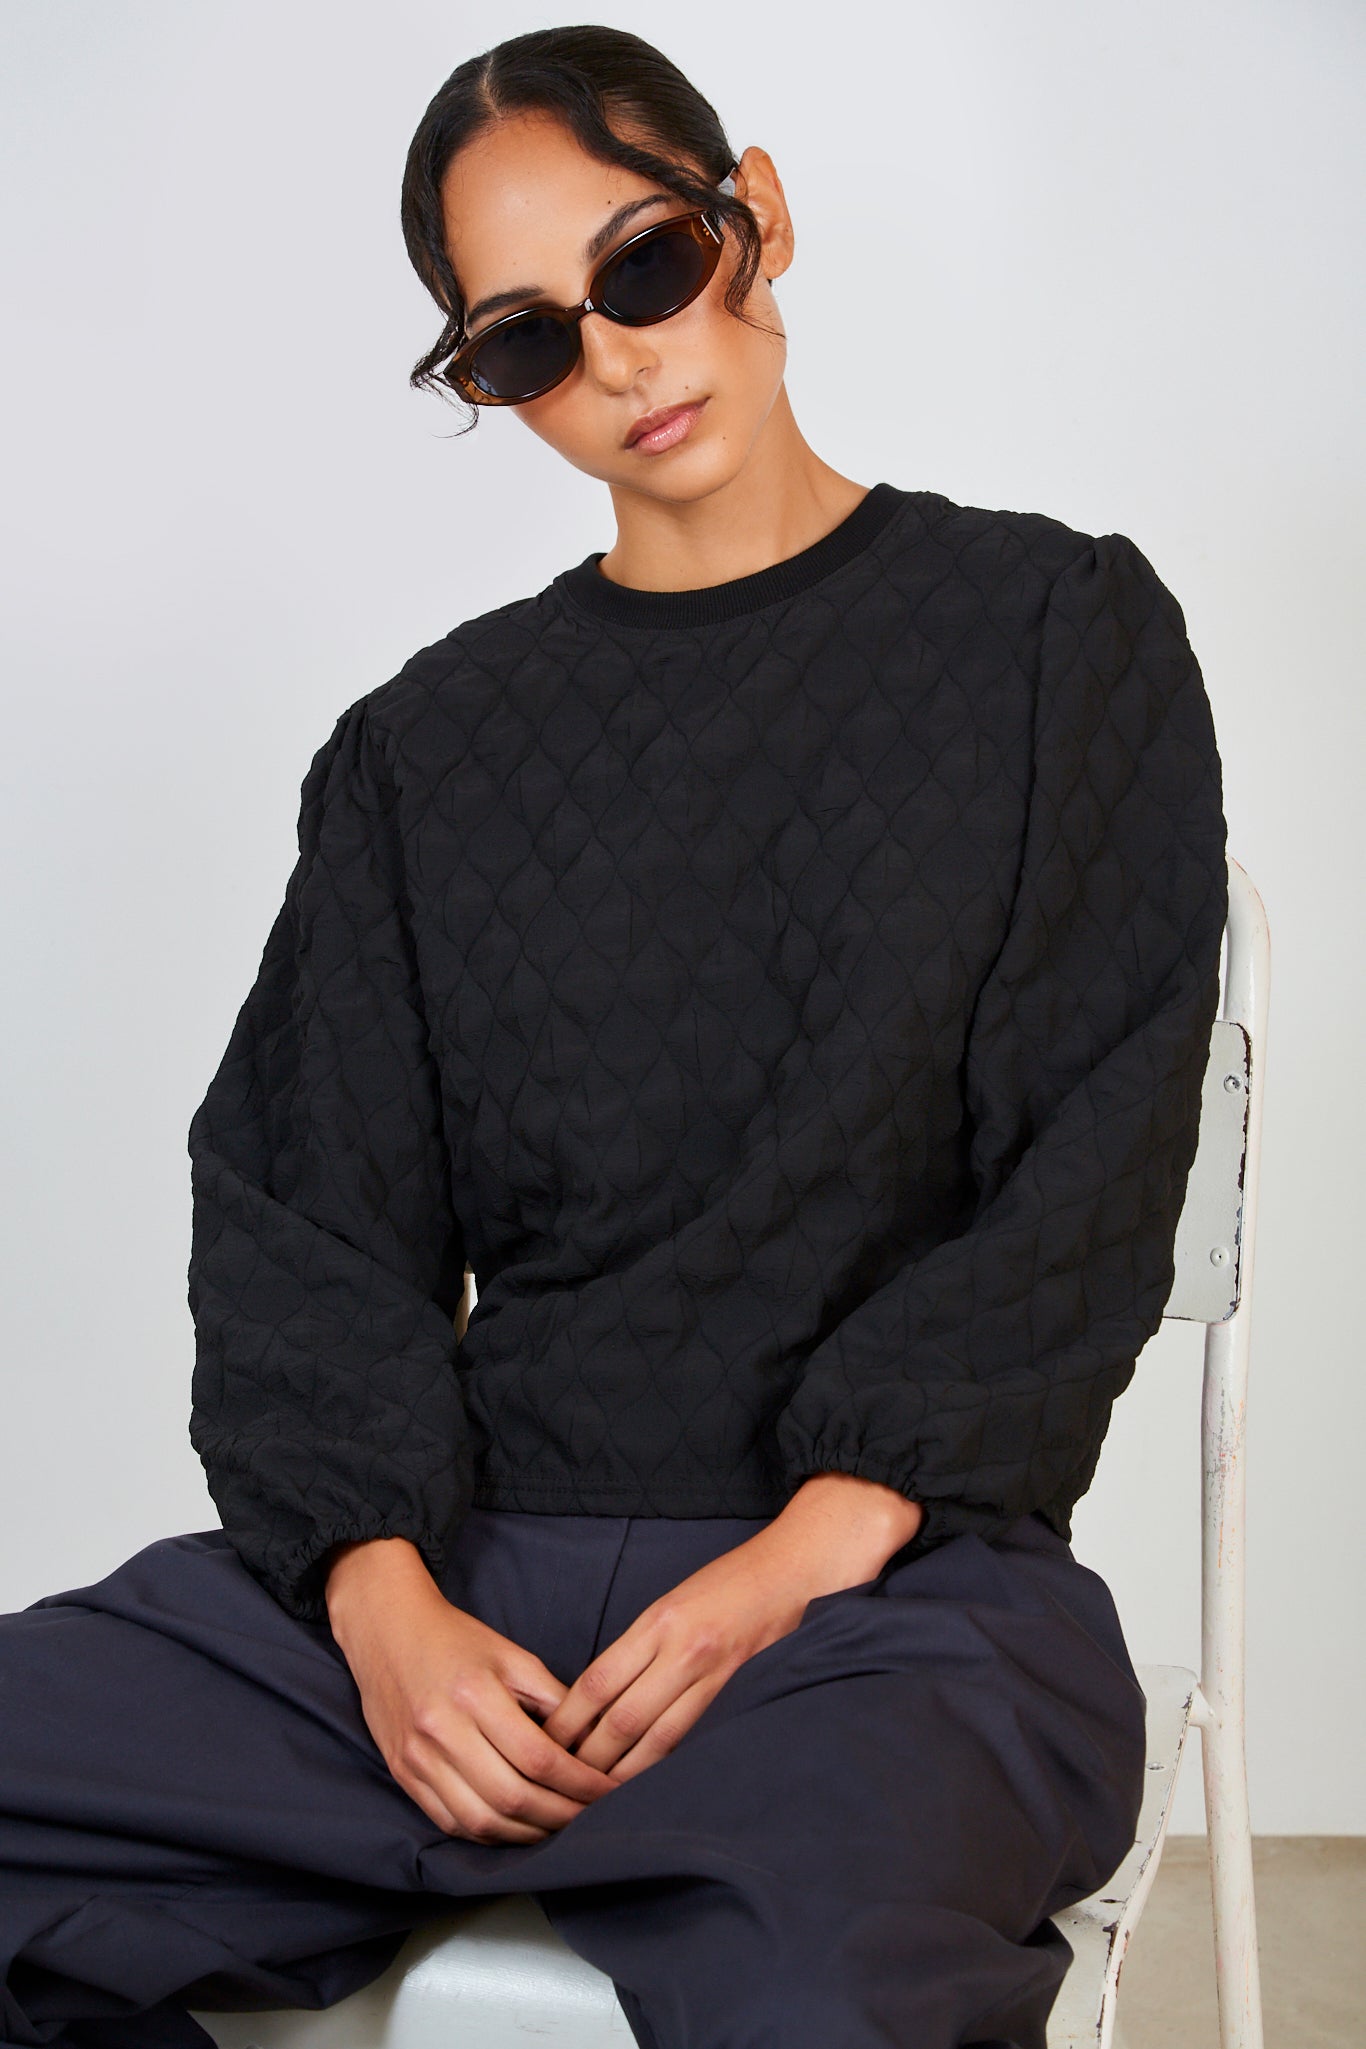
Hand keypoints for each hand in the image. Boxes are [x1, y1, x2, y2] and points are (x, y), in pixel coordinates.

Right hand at [325, 1536, 620, 1844]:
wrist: (387, 1631)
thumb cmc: (456, 1640)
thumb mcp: (512, 1655)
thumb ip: (553, 1698)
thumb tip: (594, 1741)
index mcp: (475, 1694)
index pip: (538, 1757)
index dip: (577, 1782)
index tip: (606, 1790)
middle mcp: (442, 1731)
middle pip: (511, 1797)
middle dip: (559, 1816)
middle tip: (591, 1818)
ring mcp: (418, 1758)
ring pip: (480, 1820)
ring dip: (526, 1834)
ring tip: (558, 1828)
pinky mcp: (403, 1774)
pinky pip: (450, 1822)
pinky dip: (487, 1834)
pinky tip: (514, 1828)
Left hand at [542, 1473, 922, 1781]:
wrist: (797, 1570)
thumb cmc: (731, 1584)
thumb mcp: (673, 1603)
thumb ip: (640, 1647)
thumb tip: (598, 1698)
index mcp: (657, 1622)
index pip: (597, 1682)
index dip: (567, 1721)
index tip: (545, 1744)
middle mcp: (682, 1650)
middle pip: (620, 1720)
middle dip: (586, 1759)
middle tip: (559, 1786)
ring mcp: (714, 1676)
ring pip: (656, 1741)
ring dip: (622, 1775)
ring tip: (595, 1801)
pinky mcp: (740, 1693)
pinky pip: (695, 1740)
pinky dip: (666, 1767)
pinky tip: (648, 1788)